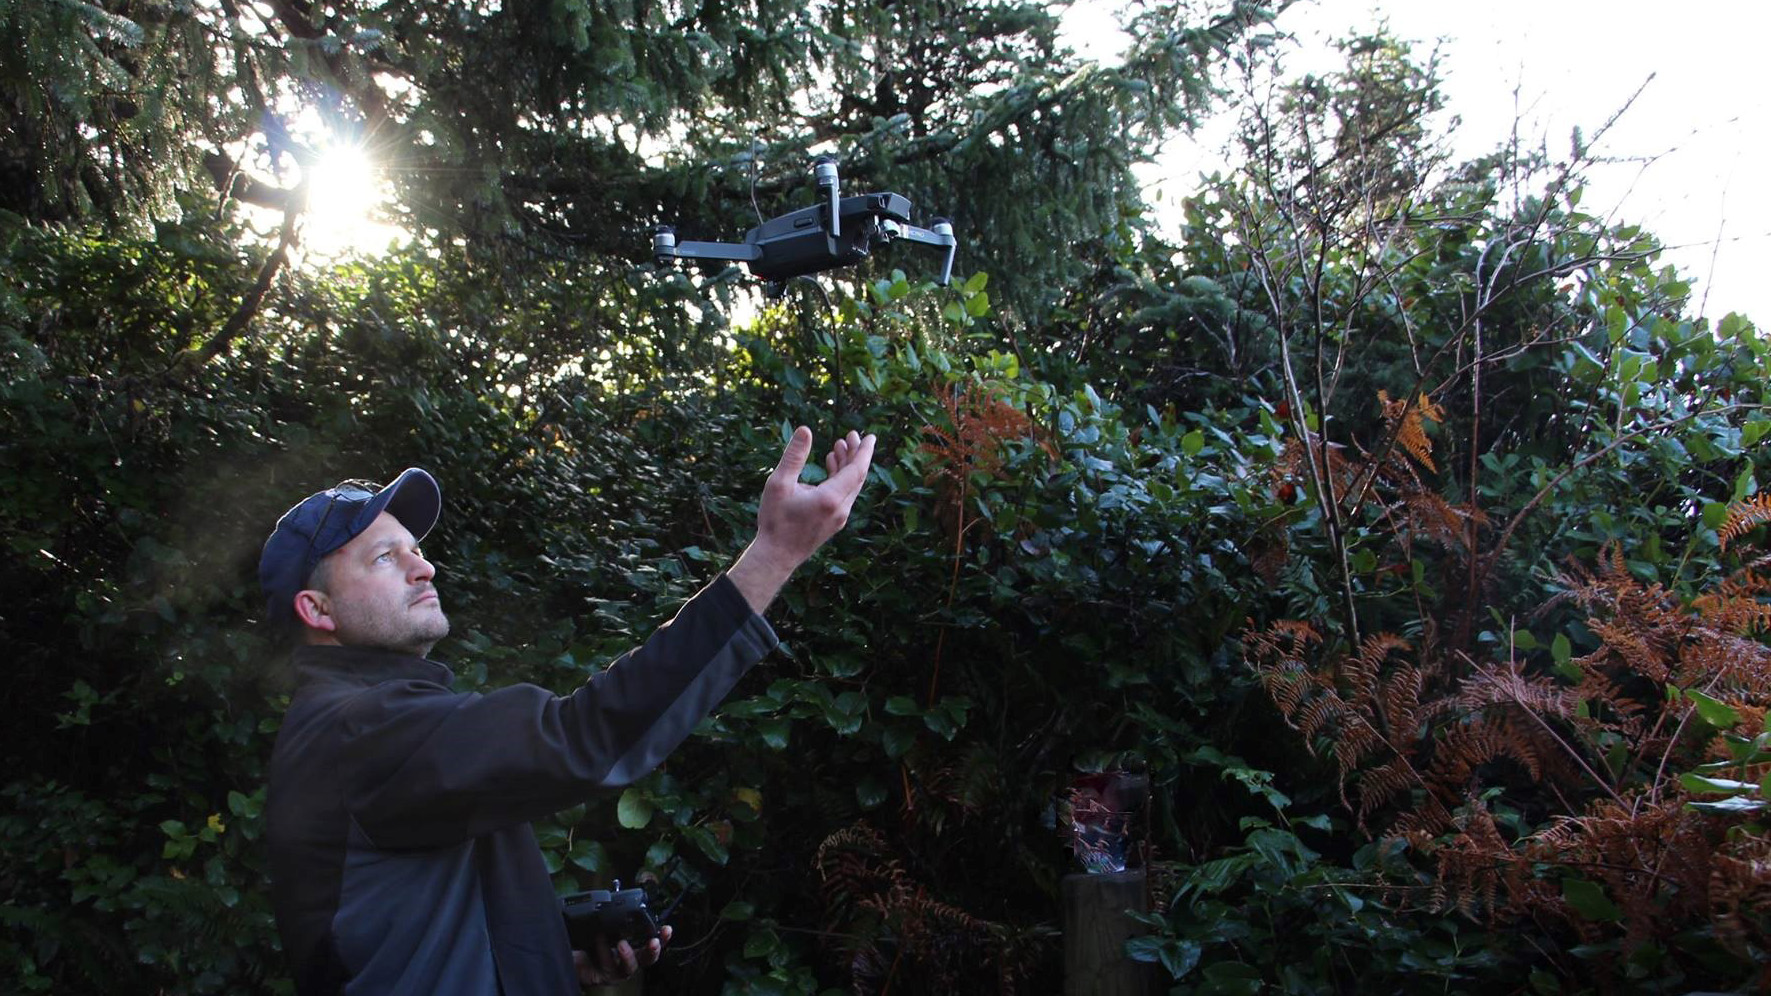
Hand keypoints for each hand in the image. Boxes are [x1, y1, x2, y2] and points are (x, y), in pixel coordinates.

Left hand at [573, 925, 671, 986]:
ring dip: (628, 955)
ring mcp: (617, 971)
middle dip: (653, 950)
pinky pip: (607, 966)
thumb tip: (617, 893)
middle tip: (653, 942)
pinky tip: (599, 941)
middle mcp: (628, 961)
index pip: (651, 943)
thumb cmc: (588, 943)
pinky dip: (604, 952)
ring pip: (629, 967)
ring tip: (621, 943)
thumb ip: (613, 916)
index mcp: (632, 948)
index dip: (662, 938)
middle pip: (647, 959)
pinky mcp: (604, 977)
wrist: (571, 959)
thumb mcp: (603, 927)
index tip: (667, 929)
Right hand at [727, 427, 876, 612]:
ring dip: (846, 465)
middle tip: (851, 435)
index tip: (870, 436)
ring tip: (838, 446)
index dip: (864, 451)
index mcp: (831, 498)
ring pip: (850, 486)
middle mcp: (840, 509)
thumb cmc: (776, 521)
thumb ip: (794, 456)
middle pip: (856, 477)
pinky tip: (831, 466)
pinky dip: (840, 479)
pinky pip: (844, 495)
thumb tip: (805, 430)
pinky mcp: (833, 523)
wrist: (777, 556)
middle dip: (855, 454)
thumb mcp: (779, 484)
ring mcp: (838, 518)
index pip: (857, 470)